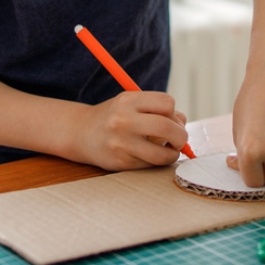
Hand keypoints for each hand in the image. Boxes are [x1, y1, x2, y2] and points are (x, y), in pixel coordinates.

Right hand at [72, 91, 188, 171]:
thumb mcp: (131, 104)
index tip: (171, 119)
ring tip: (168, 150)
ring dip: (172, 154)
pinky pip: (151, 165)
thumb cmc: (114, 117)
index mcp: (128, 100)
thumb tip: (182, 121)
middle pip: (167, 127)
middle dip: (181, 136)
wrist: (81, 133)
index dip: (174, 113)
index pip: (167, 103)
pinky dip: (158, 162)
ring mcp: (121, 143)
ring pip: (162, 154)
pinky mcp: (121, 162)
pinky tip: (152, 156)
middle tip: (179, 139)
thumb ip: (157, 109)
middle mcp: (123, 120)